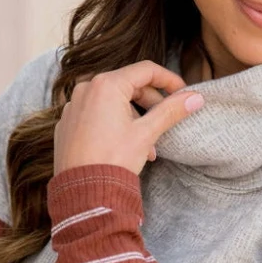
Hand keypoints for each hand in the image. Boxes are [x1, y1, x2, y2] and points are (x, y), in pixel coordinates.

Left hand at [53, 61, 204, 176]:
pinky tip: (124, 146)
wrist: (84, 192)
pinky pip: (95, 115)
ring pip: (112, 103)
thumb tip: (195, 98)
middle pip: (128, 85)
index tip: (182, 92)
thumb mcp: (147, 133)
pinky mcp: (66, 124)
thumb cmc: (113, 160)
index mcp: (106, 85)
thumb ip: (171, 111)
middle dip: (151, 104)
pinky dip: (113, 124)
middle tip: (166, 120)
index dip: (168, 80)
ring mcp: (73, 107)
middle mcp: (86, 89)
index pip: (145, 70)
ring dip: (134, 118)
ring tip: (147, 144)